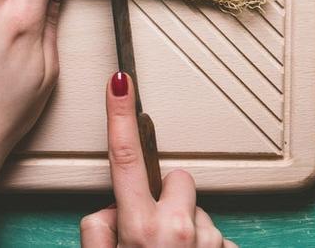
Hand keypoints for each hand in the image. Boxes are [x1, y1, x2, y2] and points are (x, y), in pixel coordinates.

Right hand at [80, 72, 236, 247]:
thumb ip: (98, 230)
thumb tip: (111, 212)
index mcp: (142, 228)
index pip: (126, 158)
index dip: (120, 116)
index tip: (120, 83)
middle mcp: (179, 228)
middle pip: (177, 181)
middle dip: (166, 198)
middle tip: (153, 235)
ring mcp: (209, 240)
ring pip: (197, 211)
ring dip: (186, 228)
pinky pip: (216, 236)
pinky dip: (203, 247)